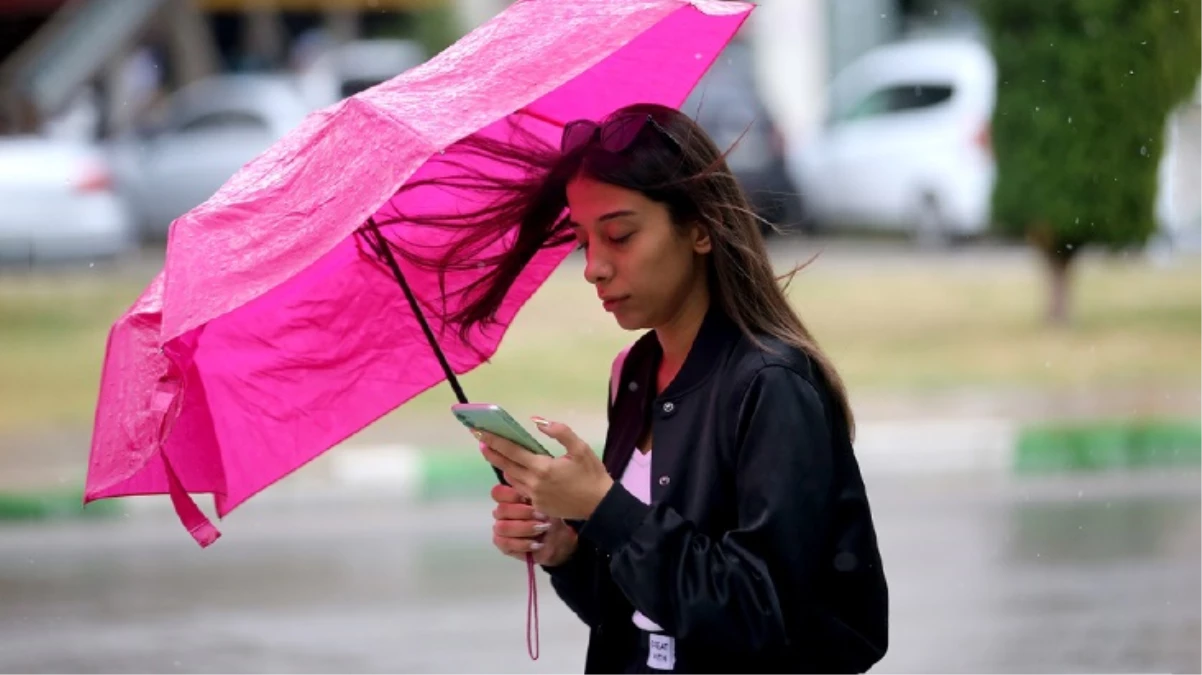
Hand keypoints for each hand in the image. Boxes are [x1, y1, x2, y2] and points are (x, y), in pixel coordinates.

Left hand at [478, 417, 614, 520]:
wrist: (600, 506)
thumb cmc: (591, 474)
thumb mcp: (580, 448)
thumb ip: (559, 432)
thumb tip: (538, 421)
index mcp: (543, 468)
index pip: (513, 451)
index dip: (496, 441)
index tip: (482, 433)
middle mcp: (534, 483)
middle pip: (507, 466)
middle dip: (493, 453)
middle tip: (481, 442)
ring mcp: (534, 497)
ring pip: (512, 478)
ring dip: (503, 466)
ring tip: (495, 454)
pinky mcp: (538, 506)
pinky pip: (520, 489)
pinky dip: (515, 478)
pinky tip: (514, 471)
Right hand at [490, 481, 577, 566]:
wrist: (557, 539)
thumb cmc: (548, 516)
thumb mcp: (544, 502)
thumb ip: (530, 492)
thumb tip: (517, 479)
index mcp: (508, 498)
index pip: (498, 493)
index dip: (511, 495)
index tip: (528, 498)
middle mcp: (501, 513)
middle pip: (502, 510)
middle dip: (524, 513)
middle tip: (542, 516)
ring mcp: (500, 529)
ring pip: (503, 527)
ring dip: (526, 528)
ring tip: (542, 529)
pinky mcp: (503, 545)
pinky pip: (506, 544)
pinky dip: (524, 544)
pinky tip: (537, 543)